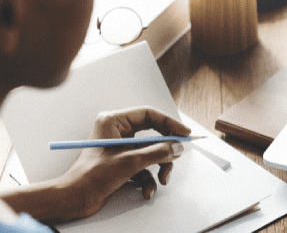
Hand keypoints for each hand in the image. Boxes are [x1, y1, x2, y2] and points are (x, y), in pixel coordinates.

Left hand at [60, 106, 190, 218]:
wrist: (74, 199)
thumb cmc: (91, 176)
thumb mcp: (130, 162)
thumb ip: (157, 152)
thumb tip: (177, 147)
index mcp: (114, 121)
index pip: (149, 114)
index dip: (169, 123)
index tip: (184, 133)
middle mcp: (117, 131)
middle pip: (153, 134)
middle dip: (165, 149)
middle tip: (177, 155)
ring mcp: (120, 148)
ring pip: (151, 152)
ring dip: (159, 167)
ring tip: (162, 179)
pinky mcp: (122, 163)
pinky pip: (144, 166)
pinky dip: (148, 179)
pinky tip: (147, 191)